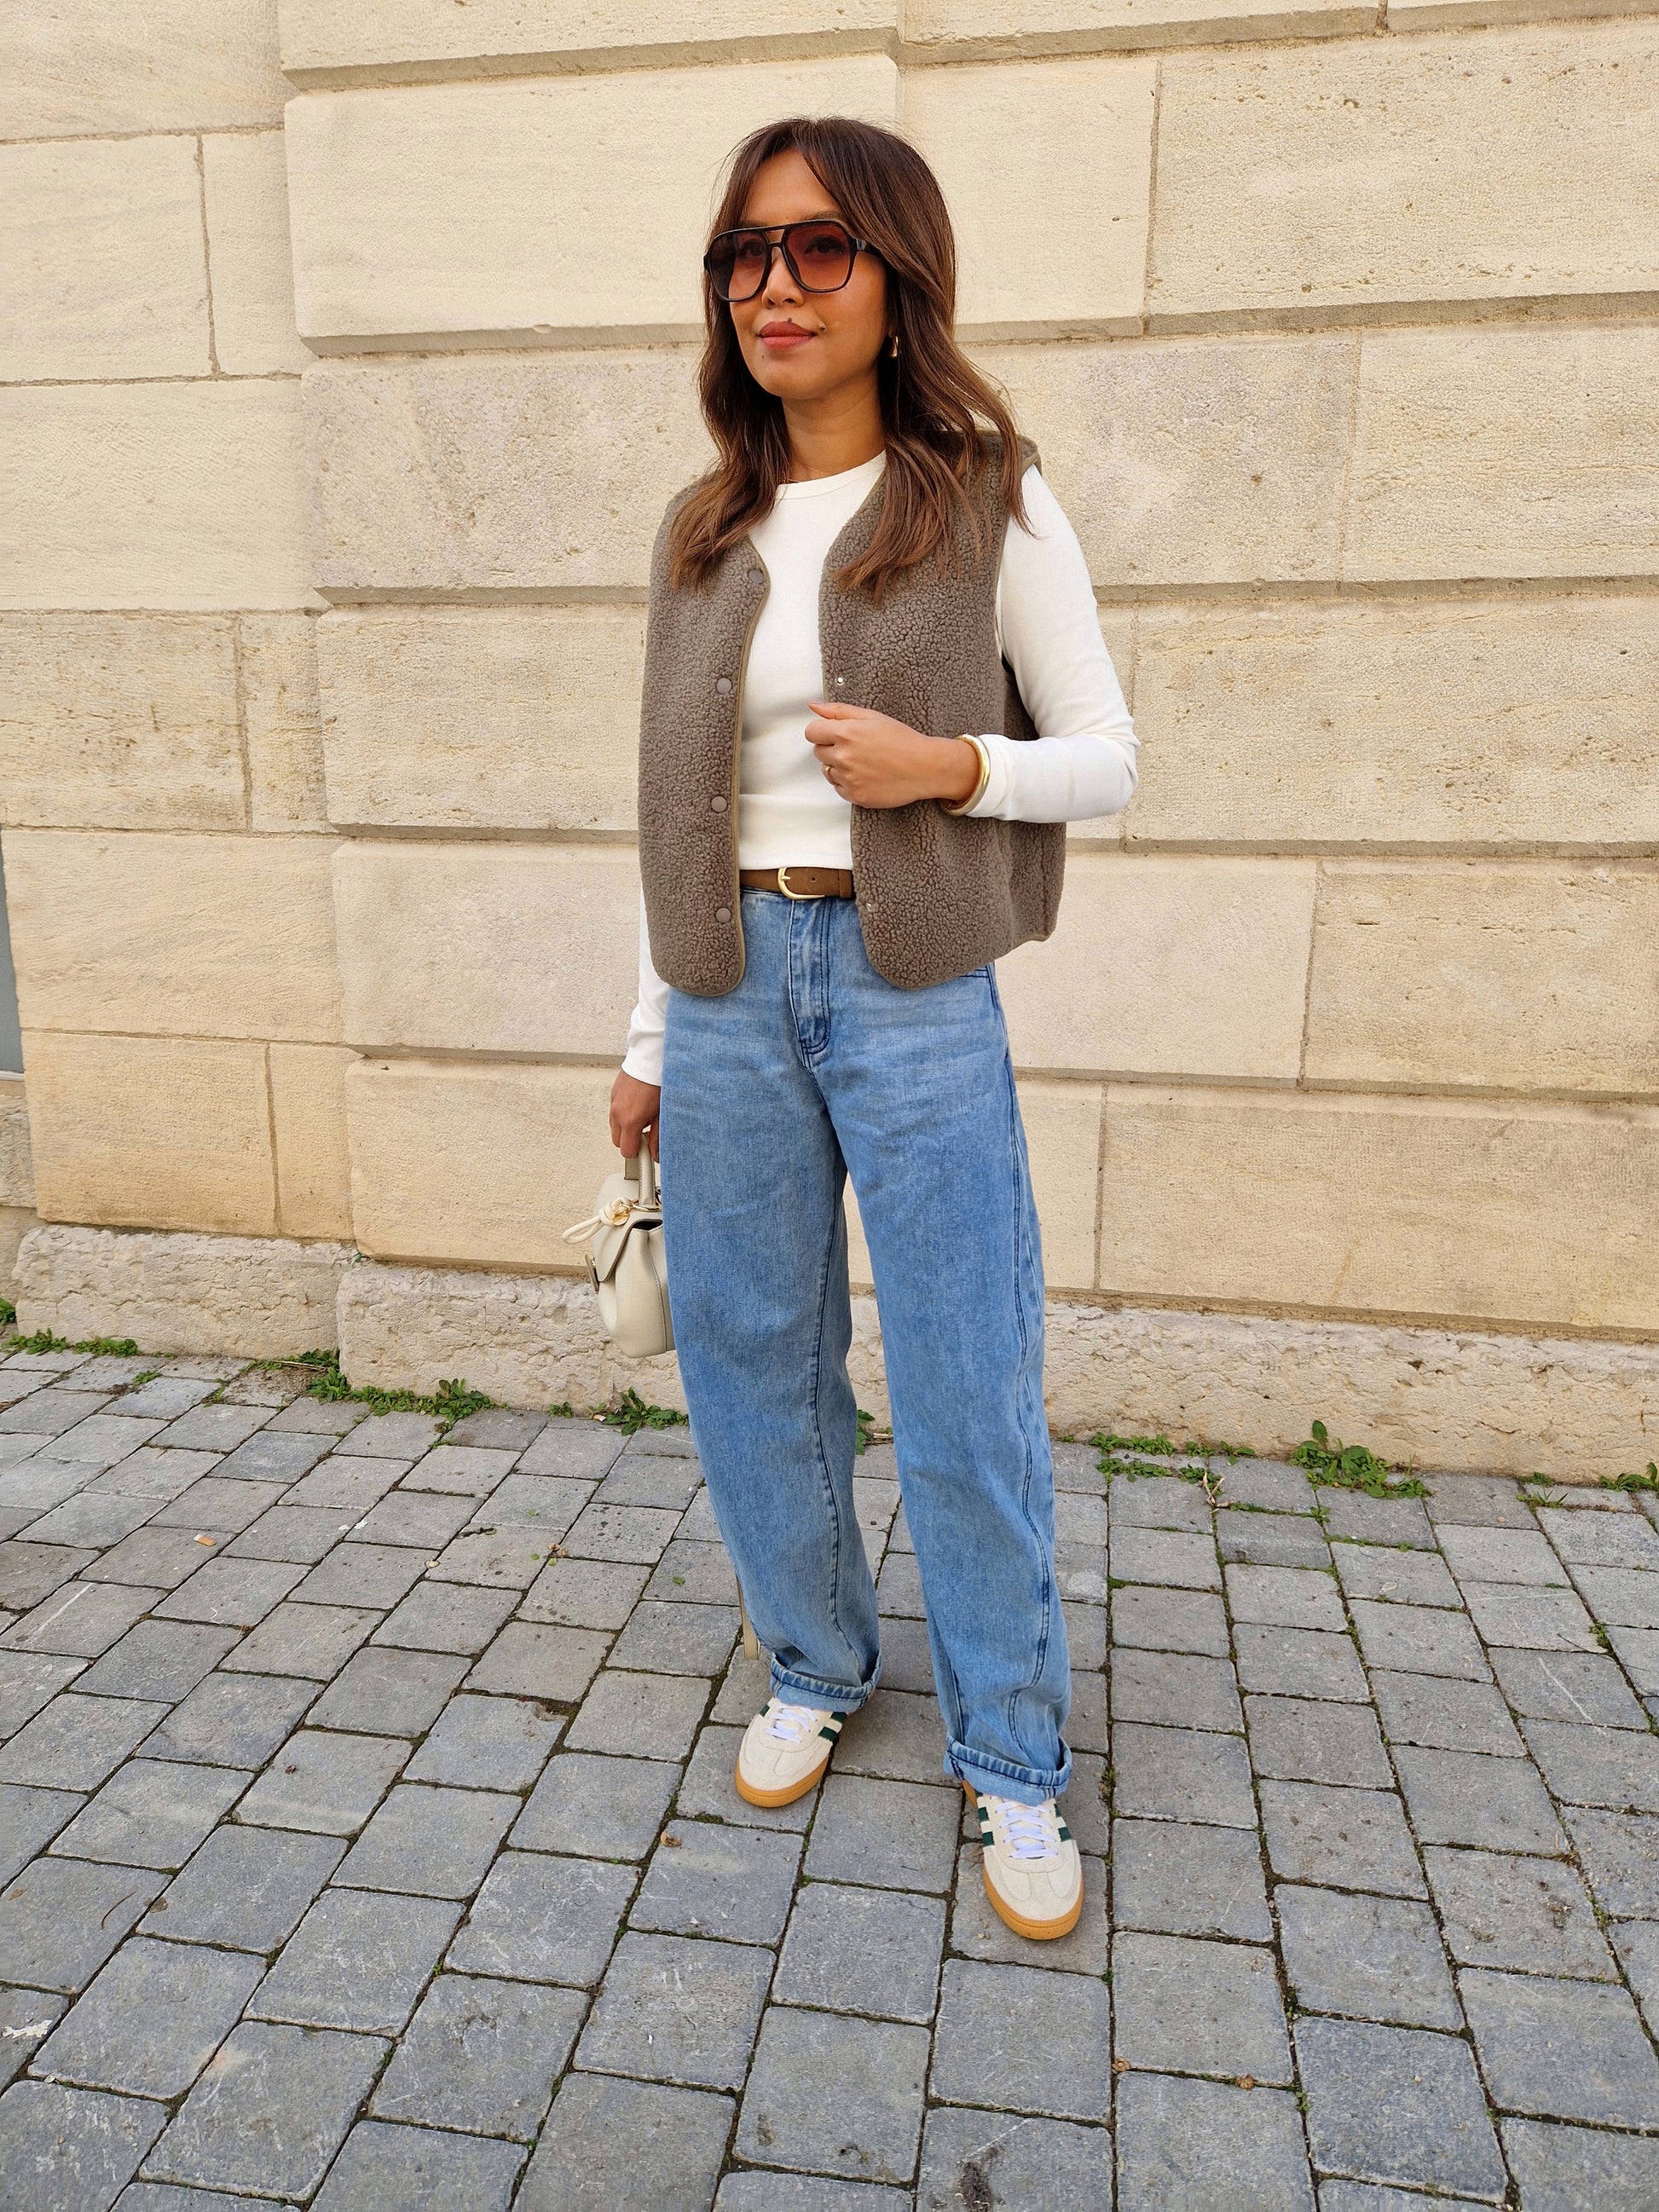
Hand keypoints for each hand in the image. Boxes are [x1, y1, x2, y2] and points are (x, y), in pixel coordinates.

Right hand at [610, 1070, 660, 1160]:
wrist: (651, 1057)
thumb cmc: (659, 1081)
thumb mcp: (664, 1114)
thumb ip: (658, 1137)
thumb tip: (656, 1153)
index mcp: (630, 1120)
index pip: (626, 1151)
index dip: (637, 1154)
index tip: (646, 1152)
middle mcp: (618, 1112)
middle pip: (617, 1141)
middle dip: (630, 1141)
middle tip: (646, 1134)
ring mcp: (614, 1101)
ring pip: (615, 1126)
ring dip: (627, 1127)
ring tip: (645, 1117)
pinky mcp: (614, 1092)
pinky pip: (615, 1111)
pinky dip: (624, 1114)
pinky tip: (639, 1105)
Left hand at [805, 700, 980, 810]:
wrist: (925, 768)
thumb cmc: (902, 740)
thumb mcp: (872, 717)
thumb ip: (839, 711)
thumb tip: (813, 706)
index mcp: (846, 733)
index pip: (811, 732)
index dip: (822, 731)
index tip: (835, 734)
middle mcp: (844, 757)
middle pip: (818, 752)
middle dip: (832, 748)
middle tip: (857, 748)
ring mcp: (849, 778)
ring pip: (827, 771)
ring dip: (839, 767)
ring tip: (863, 762)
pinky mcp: (855, 796)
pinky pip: (839, 788)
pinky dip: (848, 783)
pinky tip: (867, 775)